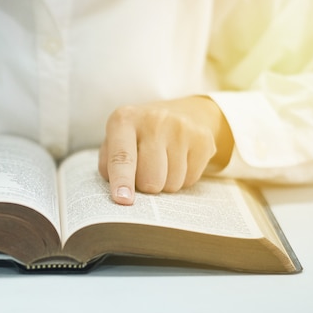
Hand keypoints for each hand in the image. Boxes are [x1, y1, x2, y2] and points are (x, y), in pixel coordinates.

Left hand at [99, 96, 232, 204]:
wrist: (180, 113)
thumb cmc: (138, 136)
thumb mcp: (115, 142)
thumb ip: (109, 166)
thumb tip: (121, 193)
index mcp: (124, 120)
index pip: (122, 157)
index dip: (122, 181)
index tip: (123, 200)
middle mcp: (153, 120)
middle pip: (150, 179)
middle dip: (146, 186)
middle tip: (145, 173)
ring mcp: (181, 128)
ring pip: (171, 183)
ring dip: (164, 184)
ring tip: (162, 165)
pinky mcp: (203, 139)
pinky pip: (190, 179)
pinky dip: (182, 179)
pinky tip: (179, 161)